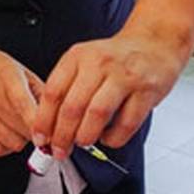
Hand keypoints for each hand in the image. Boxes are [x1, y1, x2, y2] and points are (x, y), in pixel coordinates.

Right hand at [0, 44, 43, 156]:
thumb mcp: (21, 70)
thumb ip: (41, 92)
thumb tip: (60, 115)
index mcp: (7, 78)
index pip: (25, 108)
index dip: (41, 125)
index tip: (53, 132)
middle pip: (23, 130)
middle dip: (37, 132)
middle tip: (39, 125)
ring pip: (13, 143)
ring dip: (23, 139)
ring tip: (21, 126)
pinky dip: (7, 145)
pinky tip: (8, 132)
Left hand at [33, 31, 184, 158]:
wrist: (154, 43)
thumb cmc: (115, 58)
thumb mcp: (84, 61)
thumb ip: (67, 87)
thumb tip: (49, 125)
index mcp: (78, 56)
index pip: (53, 91)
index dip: (43, 119)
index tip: (39, 137)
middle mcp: (99, 64)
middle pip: (73, 106)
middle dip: (62, 135)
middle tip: (60, 150)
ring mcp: (124, 76)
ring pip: (97, 114)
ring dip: (86, 136)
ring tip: (82, 142)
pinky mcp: (146, 91)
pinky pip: (127, 122)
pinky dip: (114, 137)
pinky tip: (108, 138)